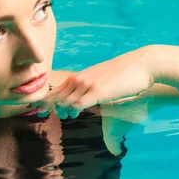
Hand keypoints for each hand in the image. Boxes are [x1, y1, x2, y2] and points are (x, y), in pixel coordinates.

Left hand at [38, 47, 154, 118]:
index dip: (47, 98)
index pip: (58, 88)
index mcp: (82, 76)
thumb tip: (94, 101)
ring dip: (56, 108)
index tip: (37, 107)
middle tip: (35, 111)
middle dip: (45, 104)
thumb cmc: (128, 74)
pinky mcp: (98, 92)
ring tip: (49, 114)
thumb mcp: (106, 82)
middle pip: (57, 94)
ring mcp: (89, 85)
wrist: (143, 64)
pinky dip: (71, 109)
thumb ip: (96, 91)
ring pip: (64, 99)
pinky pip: (79, 102)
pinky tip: (70, 113)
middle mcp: (82, 79)